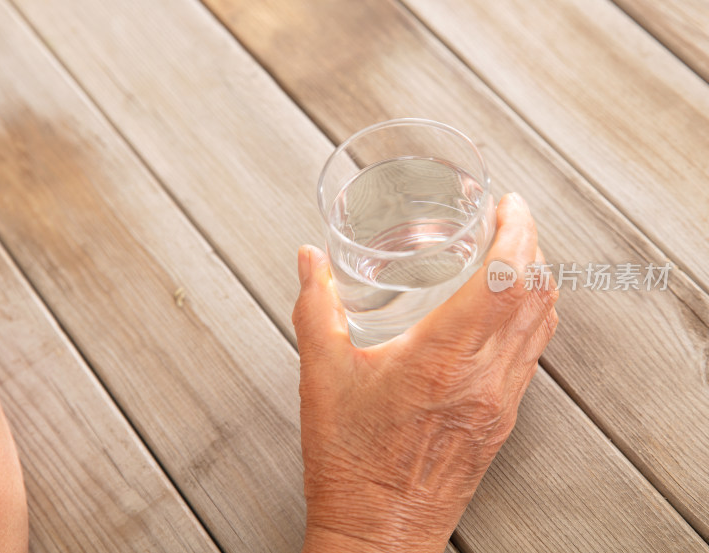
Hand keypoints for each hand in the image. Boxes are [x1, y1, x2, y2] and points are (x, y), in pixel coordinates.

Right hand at [293, 193, 558, 552]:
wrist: (379, 533)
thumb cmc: (351, 464)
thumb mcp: (322, 375)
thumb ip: (316, 307)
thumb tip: (310, 261)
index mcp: (442, 359)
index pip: (505, 279)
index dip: (517, 231)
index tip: (509, 205)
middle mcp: (484, 378)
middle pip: (535, 293)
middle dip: (530, 243)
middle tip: (509, 217)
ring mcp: (501, 401)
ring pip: (542, 322)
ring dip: (534, 278)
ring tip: (510, 253)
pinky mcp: (503, 419)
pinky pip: (534, 352)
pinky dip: (530, 315)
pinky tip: (505, 310)